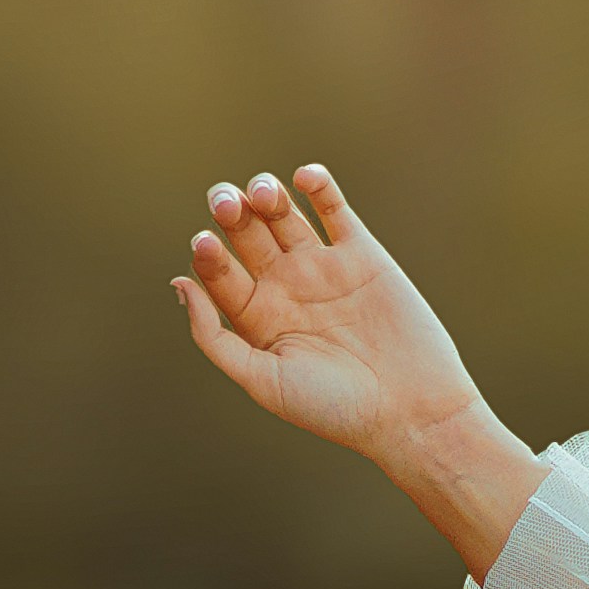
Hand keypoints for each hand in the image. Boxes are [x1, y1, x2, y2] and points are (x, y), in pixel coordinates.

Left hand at [173, 166, 538, 577]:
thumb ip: (215, 337)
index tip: (205, 243)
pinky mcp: (362, 253)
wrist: (409, 410)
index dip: (208, 254)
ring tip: (263, 193)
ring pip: (282, 214)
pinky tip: (302, 177)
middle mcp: (285, 287)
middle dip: (230, 212)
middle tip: (227, 205)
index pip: (219, 273)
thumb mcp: (262, 381)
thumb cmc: (333, 408)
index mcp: (256, 317)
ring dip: (265, 194)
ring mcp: (322, 266)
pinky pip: (333, 208)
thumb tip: (179, 283)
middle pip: (244, 233)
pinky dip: (317, 186)